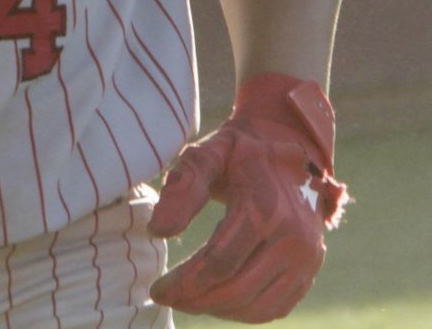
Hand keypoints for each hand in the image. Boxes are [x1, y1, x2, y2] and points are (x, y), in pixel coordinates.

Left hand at [148, 74, 346, 321]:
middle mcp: (293, 238)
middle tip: (166, 296)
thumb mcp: (208, 154)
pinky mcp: (308, 273)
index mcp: (265, 206)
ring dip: (216, 309)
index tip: (156, 289)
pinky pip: (273, 308)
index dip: (185, 282)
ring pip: (255, 306)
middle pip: (236, 289)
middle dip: (195, 299)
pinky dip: (241, 312)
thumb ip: (183, 187)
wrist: (288, 153)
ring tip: (187, 299)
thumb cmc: (239, 153)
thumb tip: (157, 231)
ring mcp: (306, 259)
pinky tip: (215, 300)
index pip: (220, 261)